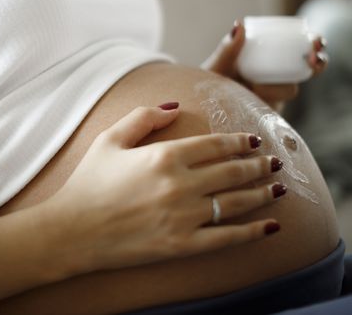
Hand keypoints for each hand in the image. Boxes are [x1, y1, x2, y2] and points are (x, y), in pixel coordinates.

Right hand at [43, 105, 284, 273]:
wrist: (72, 231)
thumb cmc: (88, 182)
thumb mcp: (110, 139)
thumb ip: (143, 117)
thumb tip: (174, 107)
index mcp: (165, 155)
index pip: (215, 145)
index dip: (240, 142)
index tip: (255, 141)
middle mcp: (181, 184)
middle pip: (233, 171)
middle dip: (259, 165)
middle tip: (275, 162)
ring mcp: (184, 217)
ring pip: (236, 202)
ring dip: (263, 193)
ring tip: (279, 187)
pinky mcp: (182, 245)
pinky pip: (227, 238)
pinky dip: (253, 231)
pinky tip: (272, 226)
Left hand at [201, 20, 327, 110]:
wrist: (202, 108)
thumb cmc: (211, 82)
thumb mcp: (218, 66)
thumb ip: (227, 48)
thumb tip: (239, 24)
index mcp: (271, 61)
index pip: (301, 50)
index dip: (315, 46)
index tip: (316, 41)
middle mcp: (277, 79)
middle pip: (307, 70)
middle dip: (317, 63)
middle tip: (312, 58)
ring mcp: (276, 99)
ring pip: (291, 90)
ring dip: (276, 87)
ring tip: (253, 86)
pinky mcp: (272, 116)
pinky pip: (280, 111)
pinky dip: (272, 102)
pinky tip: (258, 99)